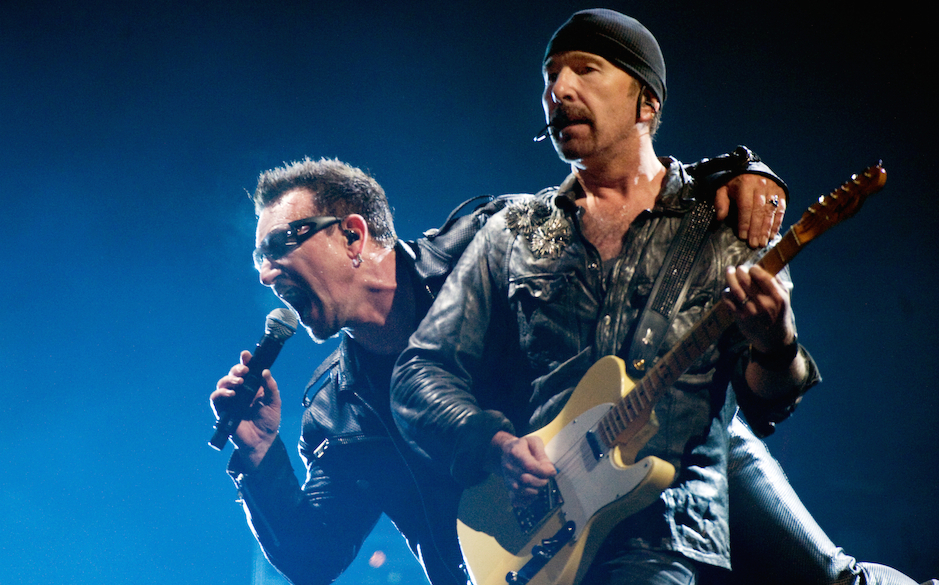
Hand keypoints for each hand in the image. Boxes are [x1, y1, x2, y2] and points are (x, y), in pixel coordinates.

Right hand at [211, 350, 281, 467]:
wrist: (262, 441)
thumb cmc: (269, 421)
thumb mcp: (274, 402)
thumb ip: (271, 387)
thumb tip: (265, 371)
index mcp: (252, 387)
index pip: (247, 370)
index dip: (245, 361)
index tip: (246, 355)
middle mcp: (240, 391)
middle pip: (233, 374)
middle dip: (237, 369)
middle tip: (244, 370)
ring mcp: (230, 400)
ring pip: (222, 383)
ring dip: (229, 379)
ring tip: (239, 382)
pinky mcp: (222, 410)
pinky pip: (216, 398)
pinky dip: (221, 393)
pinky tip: (231, 394)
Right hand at [490, 431, 556, 506]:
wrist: (507, 451)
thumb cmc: (524, 446)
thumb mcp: (534, 442)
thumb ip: (542, 455)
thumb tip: (550, 470)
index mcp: (514, 452)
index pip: (529, 466)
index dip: (543, 472)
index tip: (552, 472)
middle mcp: (508, 466)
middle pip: (525, 479)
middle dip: (540, 481)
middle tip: (546, 478)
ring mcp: (506, 478)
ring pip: (520, 491)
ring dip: (535, 491)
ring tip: (540, 485)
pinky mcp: (507, 488)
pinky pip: (515, 499)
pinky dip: (527, 500)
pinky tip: (533, 495)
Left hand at [715, 174, 785, 247]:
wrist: (751, 167)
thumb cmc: (734, 182)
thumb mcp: (723, 188)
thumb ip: (720, 202)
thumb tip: (720, 218)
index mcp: (745, 183)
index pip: (746, 206)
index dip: (745, 222)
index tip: (743, 236)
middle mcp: (761, 185)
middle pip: (759, 211)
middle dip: (756, 229)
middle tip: (754, 244)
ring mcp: (773, 188)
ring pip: (771, 212)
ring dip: (767, 229)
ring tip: (762, 243)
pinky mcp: (781, 192)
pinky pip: (780, 210)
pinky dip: (777, 224)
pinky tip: (772, 235)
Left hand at [723, 265, 794, 353]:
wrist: (774, 340)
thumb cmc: (778, 314)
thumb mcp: (784, 298)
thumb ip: (776, 282)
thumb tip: (762, 265)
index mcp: (777, 297)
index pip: (762, 276)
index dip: (754, 269)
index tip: (751, 267)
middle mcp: (764, 304)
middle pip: (746, 281)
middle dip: (739, 271)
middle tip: (738, 268)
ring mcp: (751, 311)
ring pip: (735, 289)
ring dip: (730, 278)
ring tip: (729, 271)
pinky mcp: (740, 318)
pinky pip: (728, 301)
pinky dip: (725, 293)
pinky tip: (727, 290)